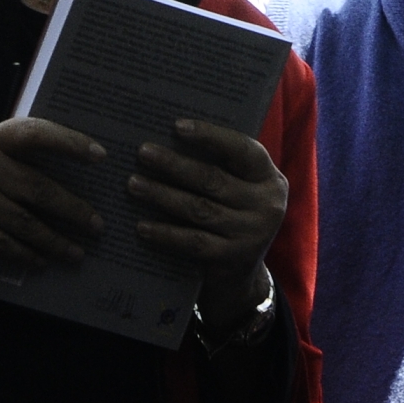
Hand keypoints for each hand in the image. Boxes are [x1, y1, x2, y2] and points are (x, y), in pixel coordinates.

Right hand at [0, 117, 105, 268]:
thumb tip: (46, 170)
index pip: (36, 133)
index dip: (71, 142)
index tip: (100, 156)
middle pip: (41, 188)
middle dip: (74, 209)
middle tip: (97, 224)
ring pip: (27, 222)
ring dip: (56, 241)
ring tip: (77, 252)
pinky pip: (4, 243)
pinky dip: (26, 255)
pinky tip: (40, 261)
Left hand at [130, 119, 287, 318]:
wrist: (243, 276)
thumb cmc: (232, 216)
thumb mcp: (239, 190)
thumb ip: (220, 166)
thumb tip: (169, 135)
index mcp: (269, 178)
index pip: (243, 150)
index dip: (211, 136)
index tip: (177, 126)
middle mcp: (267, 205)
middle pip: (213, 179)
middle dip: (174, 164)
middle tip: (142, 152)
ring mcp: (251, 234)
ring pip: (199, 209)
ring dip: (162, 195)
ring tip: (133, 184)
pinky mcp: (232, 259)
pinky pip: (192, 241)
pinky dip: (165, 233)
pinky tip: (141, 225)